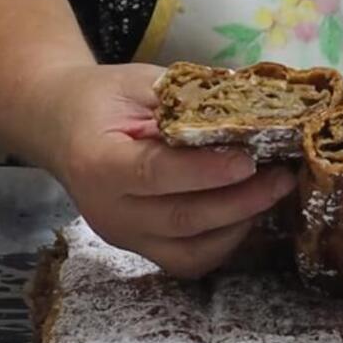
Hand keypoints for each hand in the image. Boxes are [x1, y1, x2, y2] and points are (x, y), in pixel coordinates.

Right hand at [34, 63, 296, 277]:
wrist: (60, 126)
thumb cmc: (104, 99)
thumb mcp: (140, 83)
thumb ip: (189, 98)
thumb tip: (254, 105)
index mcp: (98, 162)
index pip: (156, 173)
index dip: (207, 171)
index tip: (250, 159)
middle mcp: (107, 210)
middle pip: (182, 219)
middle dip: (241, 201)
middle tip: (282, 176)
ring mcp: (124, 237)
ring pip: (191, 250)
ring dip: (240, 224)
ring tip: (273, 191)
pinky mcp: (141, 249)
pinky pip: (190, 260)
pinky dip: (226, 241)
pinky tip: (248, 212)